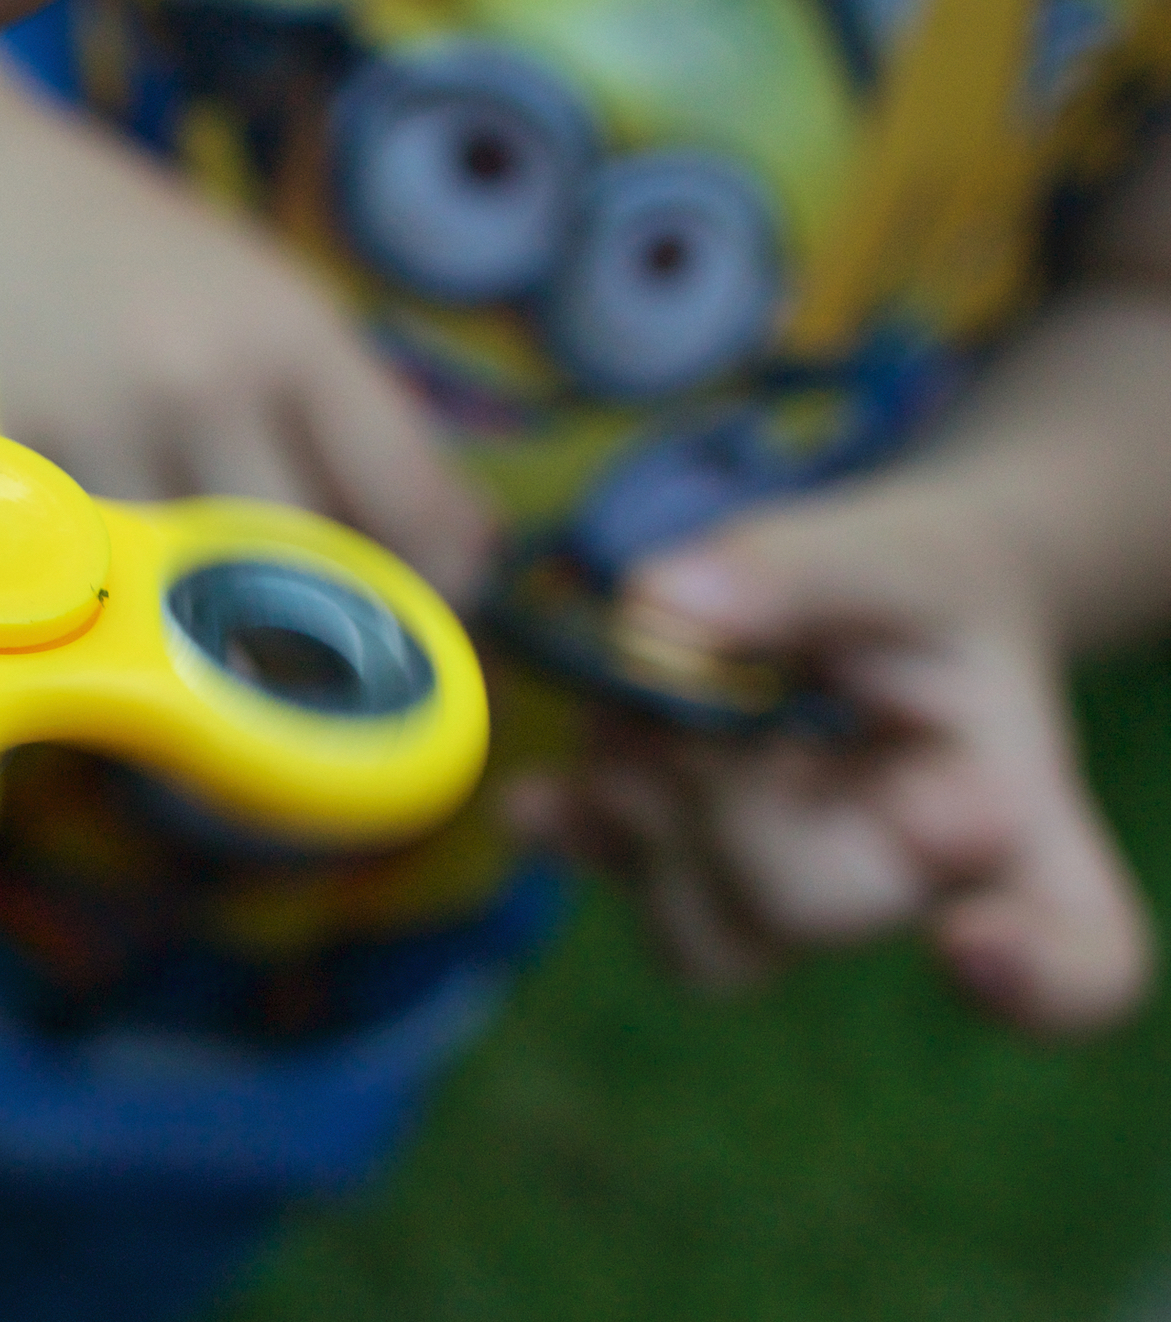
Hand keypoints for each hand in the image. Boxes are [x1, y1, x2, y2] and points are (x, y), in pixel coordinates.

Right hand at [0, 40, 497, 600]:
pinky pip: (64, 603)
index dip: (433, 587)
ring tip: (184, 654)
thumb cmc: (103, 239)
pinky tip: (85, 617)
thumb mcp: (252, 291)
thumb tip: (457, 552)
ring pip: (175, 609)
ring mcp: (91, 438)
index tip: (428, 627)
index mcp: (288, 334)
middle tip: (306, 679)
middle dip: (313, 642)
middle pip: (297, 576)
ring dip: (191, 650)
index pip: (405, 498)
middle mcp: (204, 387)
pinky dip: (89, 630)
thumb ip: (346, 412)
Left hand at [508, 476, 1153, 1034]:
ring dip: (644, 811)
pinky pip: (630, 904)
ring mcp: (796, 906)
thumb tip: (660, 610)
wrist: (870, 601)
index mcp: (1012, 818)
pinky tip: (542, 792)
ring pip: (711, 941)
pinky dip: (577, 835)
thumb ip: (796, 572)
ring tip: (642, 705)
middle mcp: (913, 893)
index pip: (1079, 956)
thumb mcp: (888, 547)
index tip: (970, 944)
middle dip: (726, 783)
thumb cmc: (913, 589)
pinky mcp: (697, 889)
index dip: (1036, 978)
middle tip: (702, 683)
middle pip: (816, 907)